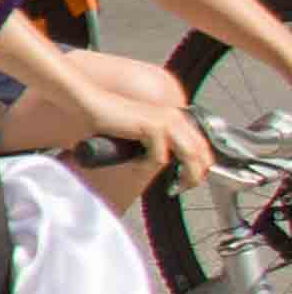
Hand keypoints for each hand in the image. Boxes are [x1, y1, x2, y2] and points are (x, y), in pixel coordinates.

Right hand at [40, 50, 213, 184]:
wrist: (91, 106)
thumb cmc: (111, 121)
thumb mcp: (144, 133)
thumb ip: (161, 143)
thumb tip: (174, 164)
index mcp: (175, 118)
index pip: (202, 145)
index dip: (201, 167)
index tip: (188, 180)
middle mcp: (175, 117)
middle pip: (202, 152)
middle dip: (196, 175)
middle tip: (182, 187)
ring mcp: (165, 121)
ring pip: (189, 156)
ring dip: (183, 175)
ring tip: (173, 186)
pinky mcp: (152, 128)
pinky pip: (159, 157)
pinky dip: (149, 166)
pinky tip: (137, 165)